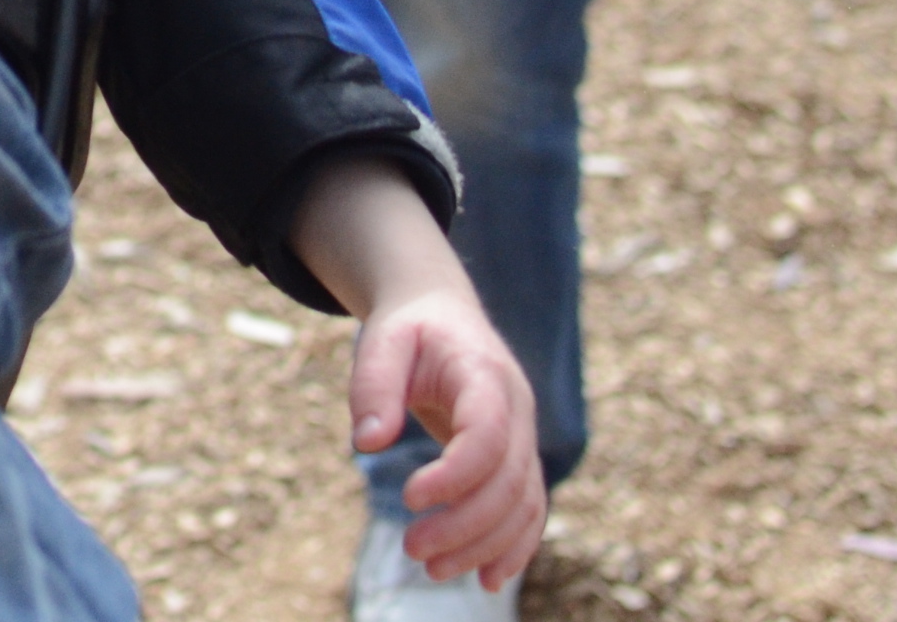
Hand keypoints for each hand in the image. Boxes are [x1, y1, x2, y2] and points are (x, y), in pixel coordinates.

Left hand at [289, 156, 544, 593]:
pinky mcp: (517, 459)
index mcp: (485, 373)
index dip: (456, 475)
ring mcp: (524, 436)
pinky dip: (513, 547)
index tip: (408, 498)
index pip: (489, 433)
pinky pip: (528, 509)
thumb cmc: (409, 329)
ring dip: (485, 546)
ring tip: (433, 570)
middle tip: (412, 549)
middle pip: (508, 480)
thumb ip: (374, 385)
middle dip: (464, 524)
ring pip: (524, 503)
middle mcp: (517, 408)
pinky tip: (486, 580)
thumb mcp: (382, 340)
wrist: (442, 315)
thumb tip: (368, 444)